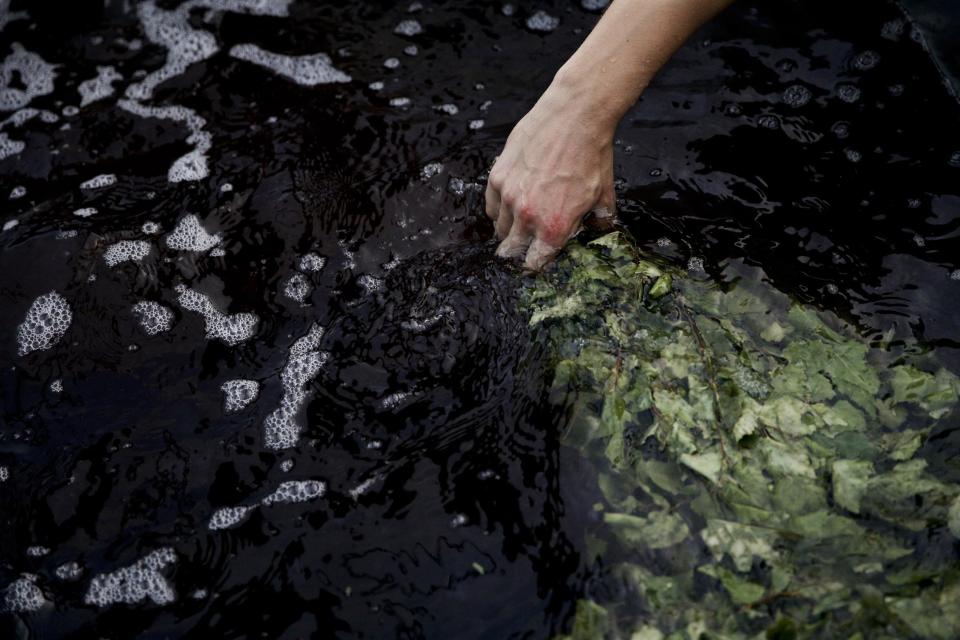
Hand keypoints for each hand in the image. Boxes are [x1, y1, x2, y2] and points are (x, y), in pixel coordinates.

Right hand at [485, 80, 616, 270]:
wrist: (574, 116)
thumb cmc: (592, 154)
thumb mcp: (604, 193)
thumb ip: (600, 219)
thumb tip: (599, 229)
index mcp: (555, 227)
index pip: (534, 262)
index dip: (535, 264)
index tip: (536, 261)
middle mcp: (528, 216)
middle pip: (511, 250)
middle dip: (517, 252)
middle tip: (523, 246)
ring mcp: (509, 196)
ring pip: (499, 229)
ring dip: (508, 230)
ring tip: (518, 223)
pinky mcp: (498, 177)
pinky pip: (491, 206)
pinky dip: (498, 210)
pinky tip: (509, 205)